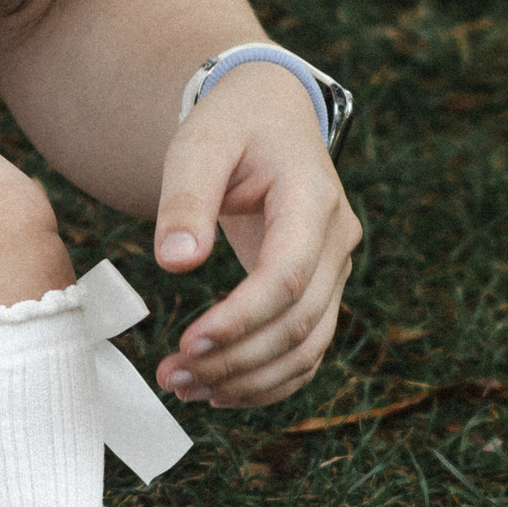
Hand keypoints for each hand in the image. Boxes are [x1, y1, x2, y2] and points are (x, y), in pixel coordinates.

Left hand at [150, 71, 360, 408]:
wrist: (270, 115)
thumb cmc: (231, 125)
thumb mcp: (198, 144)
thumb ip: (185, 199)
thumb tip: (176, 264)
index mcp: (312, 198)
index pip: (286, 275)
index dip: (241, 318)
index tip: (188, 341)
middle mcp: (335, 240)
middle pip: (299, 322)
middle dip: (235, 360)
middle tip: (172, 376)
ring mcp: (333, 269)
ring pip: (308, 347)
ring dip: (249, 380)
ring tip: (186, 389)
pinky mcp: (319, 290)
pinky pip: (307, 350)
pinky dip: (268, 380)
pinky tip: (220, 391)